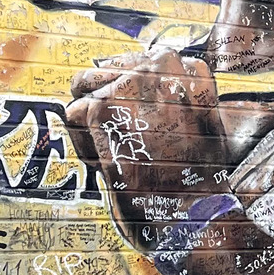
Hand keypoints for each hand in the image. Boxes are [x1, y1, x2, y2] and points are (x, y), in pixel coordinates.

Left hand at [66, 49, 231, 244]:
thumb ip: (170, 96)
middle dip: (102, 106)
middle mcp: (160, 65)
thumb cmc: (196, 177)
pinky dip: (82, 144)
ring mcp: (130, 82)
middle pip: (102, 71)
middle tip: (125, 143)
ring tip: (119, 154)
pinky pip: (73, 117)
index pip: (131, 63)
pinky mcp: (103, 106)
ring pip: (82, 92)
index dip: (126, 98)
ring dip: (90, 126)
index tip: (135, 125)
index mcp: (187, 68)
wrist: (192, 211)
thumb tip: (128, 87)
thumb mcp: (200, 123)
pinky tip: (111, 163)